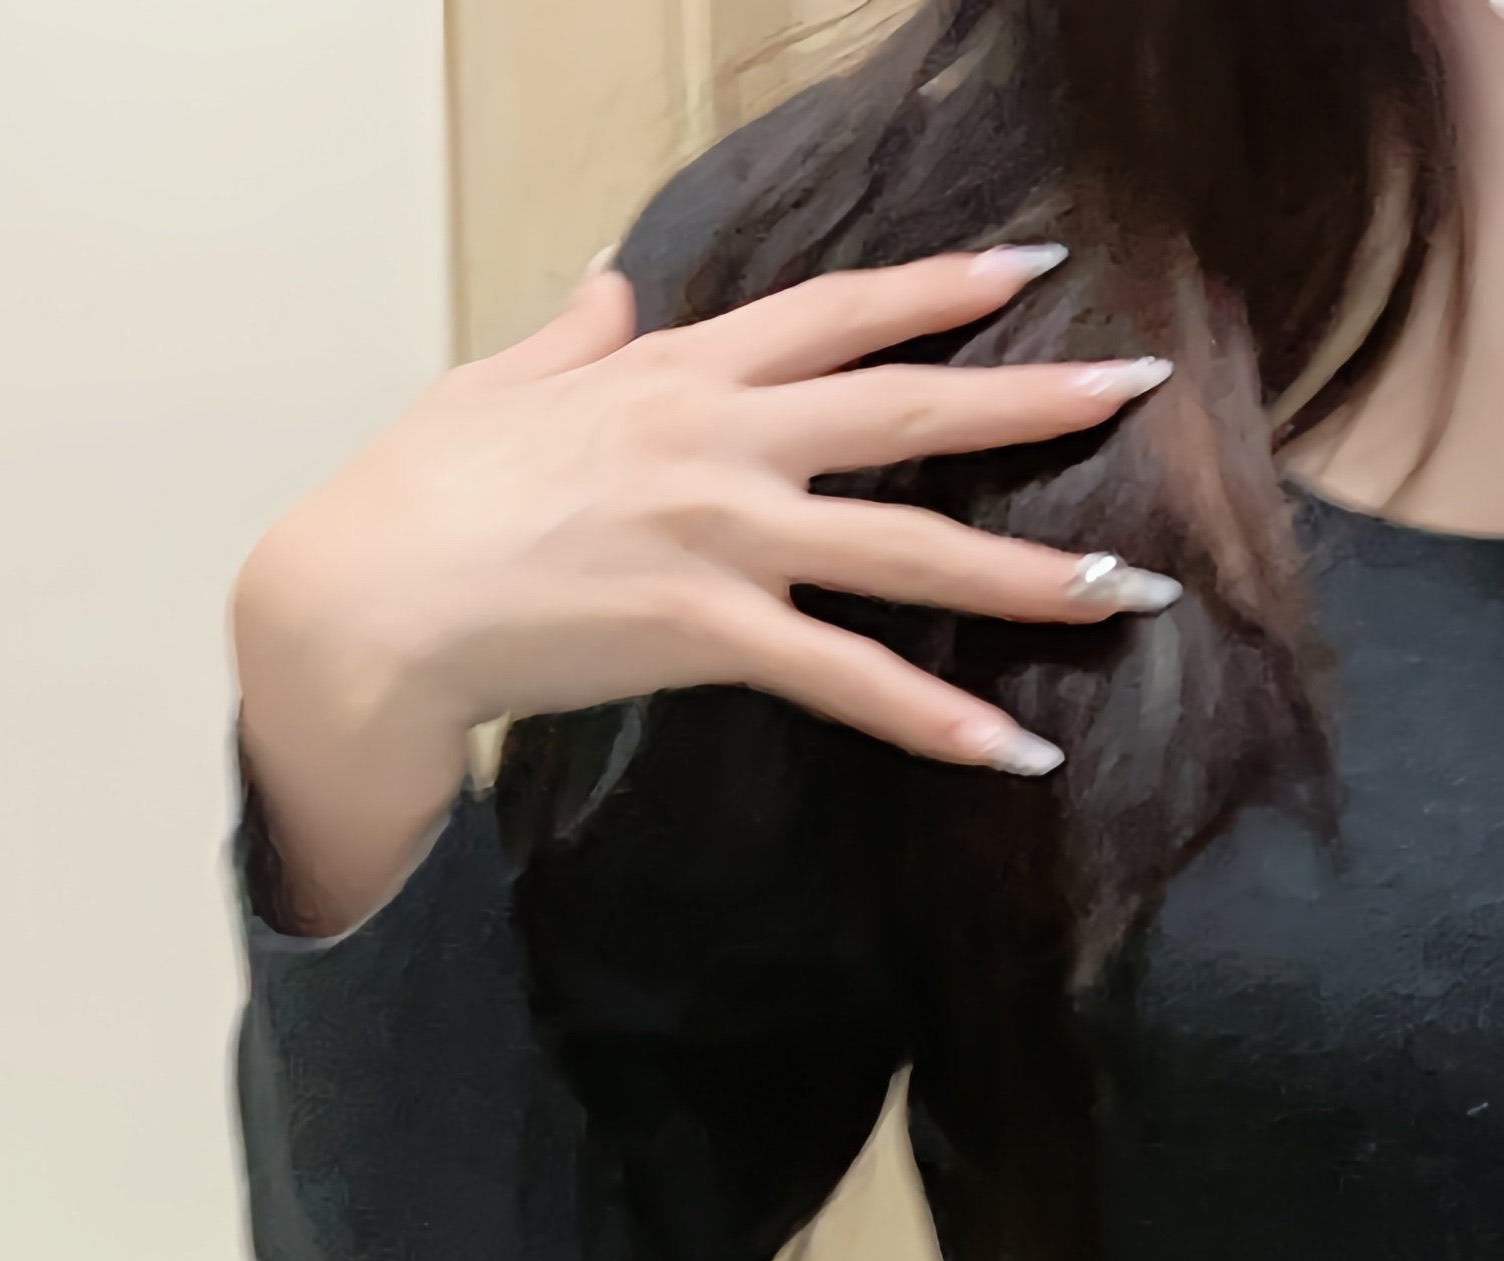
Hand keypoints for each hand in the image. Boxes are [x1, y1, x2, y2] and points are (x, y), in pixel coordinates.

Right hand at [231, 243, 1177, 788]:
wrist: (368, 598)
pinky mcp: (706, 629)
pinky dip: (934, 717)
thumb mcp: (498, 386)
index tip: (1029, 268)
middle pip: (908, 406)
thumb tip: (607, 289)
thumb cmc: (417, 496)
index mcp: (678, 372)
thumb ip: (571, 337)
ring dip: (1029, 574)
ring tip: (1127, 592)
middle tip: (1135, 391)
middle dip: (1033, 398)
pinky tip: (1012, 748)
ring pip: (909, 544)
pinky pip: (847, 678)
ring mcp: (721, 532)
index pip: (838, 314)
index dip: (939, 288)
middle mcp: (720, 437)